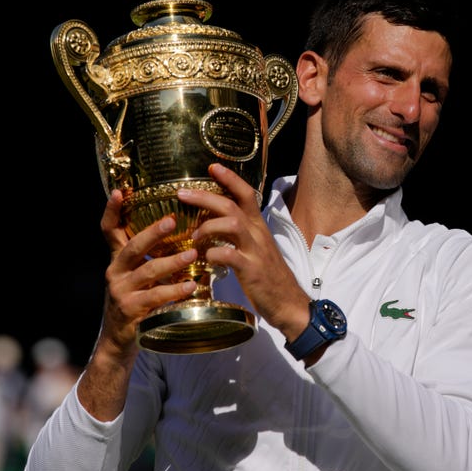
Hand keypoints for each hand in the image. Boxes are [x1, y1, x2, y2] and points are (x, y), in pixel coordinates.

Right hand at [97, 189, 198, 357]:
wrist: (117, 343)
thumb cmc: (135, 304)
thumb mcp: (137, 277)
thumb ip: (150, 257)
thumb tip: (179, 231)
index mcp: (117, 259)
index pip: (108, 230)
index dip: (111, 210)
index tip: (120, 191)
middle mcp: (114, 271)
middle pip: (131, 247)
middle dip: (152, 233)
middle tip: (172, 220)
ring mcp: (120, 291)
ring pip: (146, 271)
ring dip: (171, 262)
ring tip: (193, 255)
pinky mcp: (130, 311)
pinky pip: (153, 298)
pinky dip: (173, 291)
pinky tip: (190, 286)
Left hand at [177, 164, 310, 340]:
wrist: (289, 304)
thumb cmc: (269, 278)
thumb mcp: (257, 250)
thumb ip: (239, 236)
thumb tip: (215, 225)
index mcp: (258, 227)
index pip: (246, 194)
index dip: (230, 178)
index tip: (212, 166)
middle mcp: (258, 234)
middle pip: (232, 205)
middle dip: (205, 196)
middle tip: (182, 193)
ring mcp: (256, 251)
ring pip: (232, 224)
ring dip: (207, 226)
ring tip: (194, 237)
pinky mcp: (252, 270)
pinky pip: (229, 255)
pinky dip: (213, 254)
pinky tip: (205, 260)